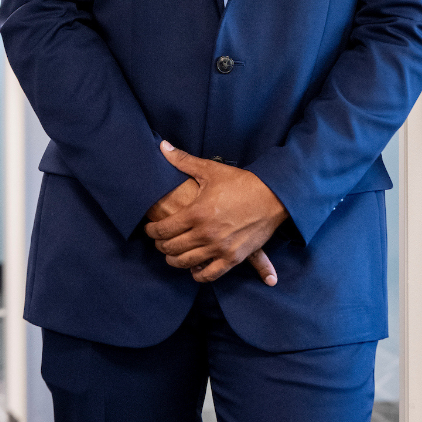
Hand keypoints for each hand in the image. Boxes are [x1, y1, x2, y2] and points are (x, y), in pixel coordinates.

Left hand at [144, 142, 288, 285]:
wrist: (272, 196)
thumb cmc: (240, 182)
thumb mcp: (210, 170)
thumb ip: (183, 161)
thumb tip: (162, 146)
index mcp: (196, 213)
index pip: (163, 229)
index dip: (151, 231)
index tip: (149, 229)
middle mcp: (205, 234)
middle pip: (171, 248)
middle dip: (160, 245)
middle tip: (158, 241)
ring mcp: (219, 248)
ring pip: (186, 263)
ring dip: (174, 260)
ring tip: (172, 254)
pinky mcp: (233, 258)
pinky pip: (209, 275)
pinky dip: (198, 274)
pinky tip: (194, 267)